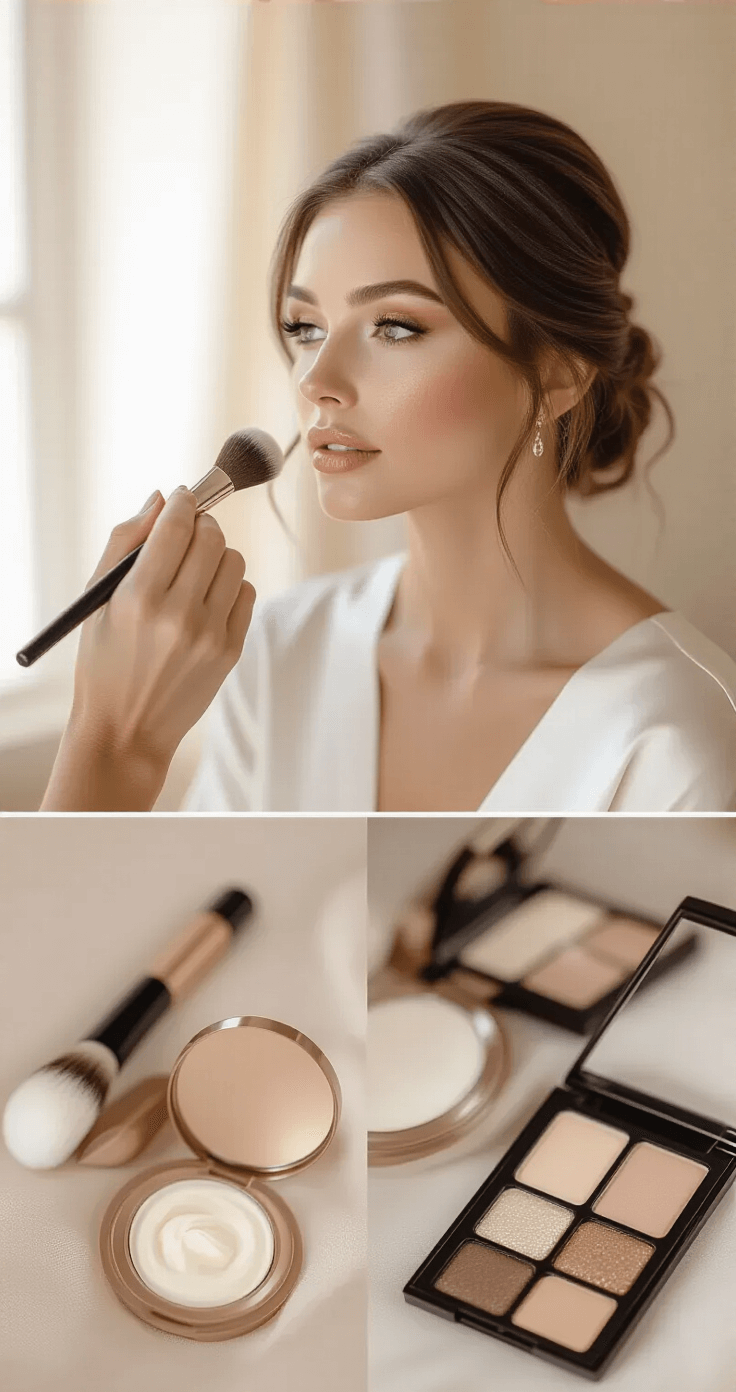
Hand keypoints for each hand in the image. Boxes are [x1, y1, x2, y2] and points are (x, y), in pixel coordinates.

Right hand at [42, 488, 254, 808]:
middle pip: (212, 537)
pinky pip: (247, 593)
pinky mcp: (230, 651)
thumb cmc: (104, 661)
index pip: (177, 526)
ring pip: (235, 561)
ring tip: (195, 571)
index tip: (182, 498)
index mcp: (138, 597)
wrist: (126, 730)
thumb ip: (125, 543)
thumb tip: (162, 498)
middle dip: (202, 524)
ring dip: (218, 555)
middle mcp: (178, 614)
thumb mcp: (97, 601)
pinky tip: (207, 599)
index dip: (183, 503)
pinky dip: (230, 586)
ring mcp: (209, 634)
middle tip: (189, 532)